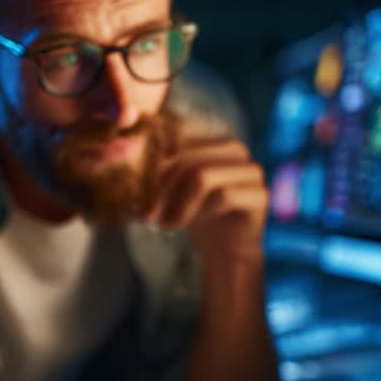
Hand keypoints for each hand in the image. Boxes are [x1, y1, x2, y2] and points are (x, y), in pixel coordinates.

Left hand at [144, 118, 266, 259]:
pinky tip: (185, 226)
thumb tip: (121, 152)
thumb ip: (150, 167)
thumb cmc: (191, 212)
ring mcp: (250, 169)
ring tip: (162, 224)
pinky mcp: (259, 194)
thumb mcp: (165, 187)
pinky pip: (222, 196)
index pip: (174, 132)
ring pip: (201, 175)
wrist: (223, 248)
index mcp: (209, 137)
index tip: (132, 187)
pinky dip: (197, 213)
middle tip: (143, 216)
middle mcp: (233, 147)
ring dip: (175, 203)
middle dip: (158, 188)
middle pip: (184, 156)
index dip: (149, 158)